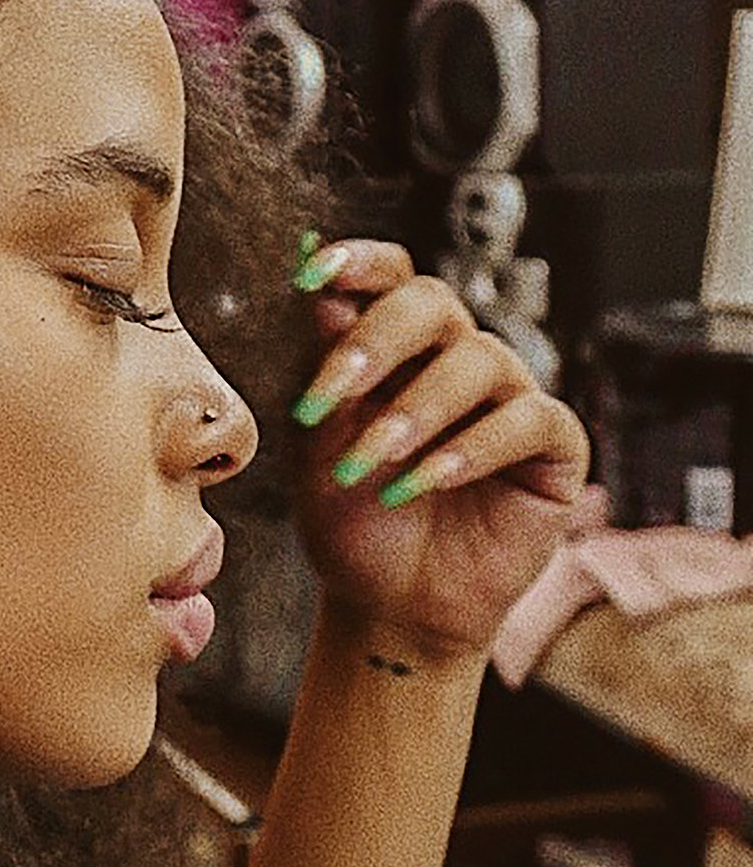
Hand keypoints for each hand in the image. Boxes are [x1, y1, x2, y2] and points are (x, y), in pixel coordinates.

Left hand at [288, 237, 587, 661]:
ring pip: (479, 359)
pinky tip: (427, 481)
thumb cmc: (352, 520)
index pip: (389, 276)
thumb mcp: (317, 445)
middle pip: (433, 302)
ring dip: (417, 410)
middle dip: (379, 340)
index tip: (313, 273)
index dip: (359, 263)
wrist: (390, 604)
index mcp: (396, 346)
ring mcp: (509, 397)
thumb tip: (316, 288)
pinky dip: (471, 448)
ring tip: (370, 463)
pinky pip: (527, 420)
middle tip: (334, 392)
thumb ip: (321, 370)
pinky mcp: (553, 445)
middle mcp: (455, 358)